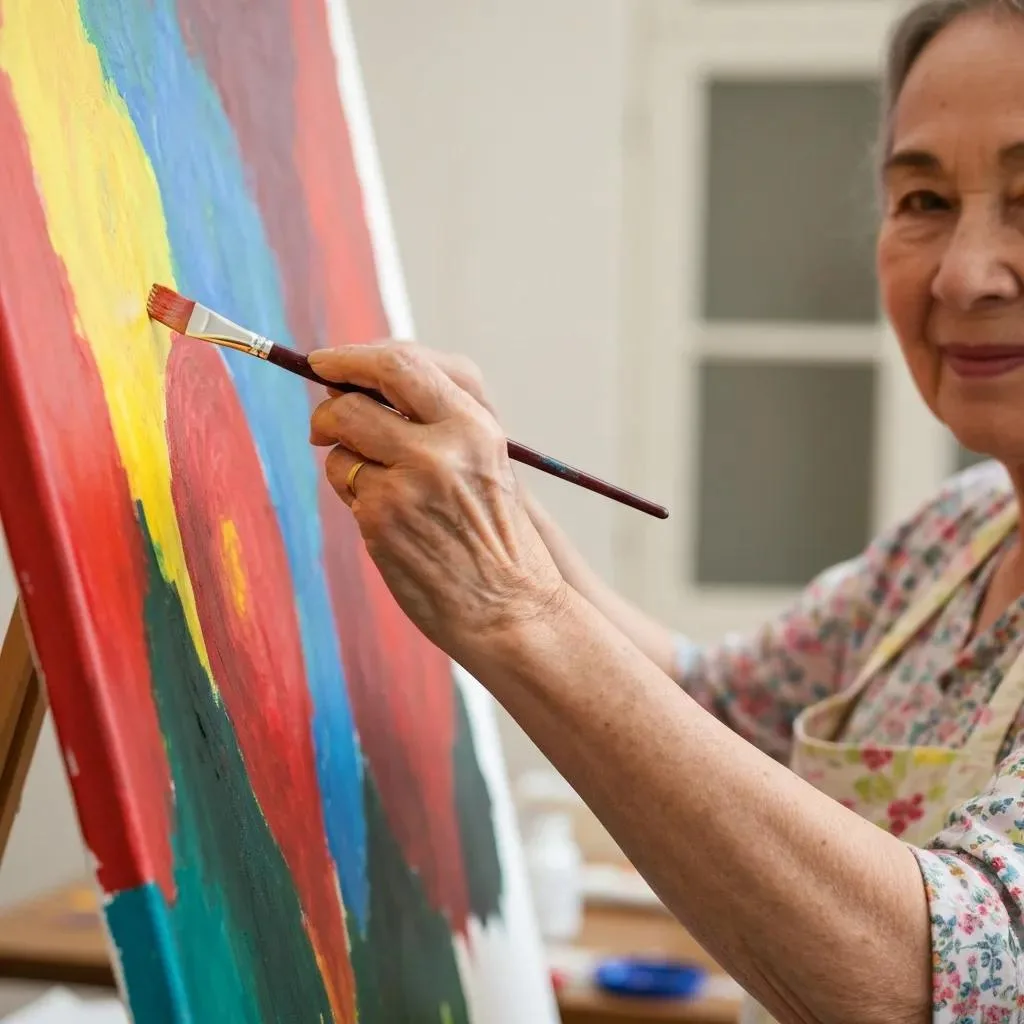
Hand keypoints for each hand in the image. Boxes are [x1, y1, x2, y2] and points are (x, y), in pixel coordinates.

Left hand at [308, 342, 566, 657]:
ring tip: (385, 491)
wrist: (511, 608)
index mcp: (474, 426)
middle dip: (329, 410)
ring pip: (341, 446)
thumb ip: (436, 417)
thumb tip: (359, 385)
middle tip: (324, 425)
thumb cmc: (497, 536)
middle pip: (352, 402)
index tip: (325, 362)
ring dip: (346, 461)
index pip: (400, 364)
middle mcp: (442, 449)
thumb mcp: (486, 460)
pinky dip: (355, 496)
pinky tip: (388, 522)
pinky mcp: (381, 520)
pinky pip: (345, 485)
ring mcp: (408, 484)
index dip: (352, 358)